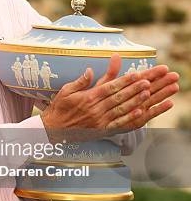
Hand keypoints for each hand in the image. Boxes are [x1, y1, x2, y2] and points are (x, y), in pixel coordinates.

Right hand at [40, 54, 178, 135]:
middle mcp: (95, 109)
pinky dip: (130, 118)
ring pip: (122, 109)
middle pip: (119, 97)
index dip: (125, 81)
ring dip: (136, 101)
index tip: (137, 74)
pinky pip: (119, 124)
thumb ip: (80, 81)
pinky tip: (140, 112)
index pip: (110, 87)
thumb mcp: (65, 91)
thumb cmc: (58, 109)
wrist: (52, 131)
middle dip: (135, 89)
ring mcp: (99, 121)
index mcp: (88, 98)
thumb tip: (90, 69)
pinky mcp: (101, 130)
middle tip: (149, 81)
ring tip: (149, 93)